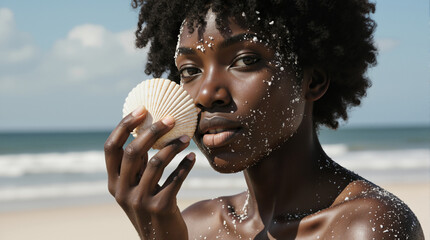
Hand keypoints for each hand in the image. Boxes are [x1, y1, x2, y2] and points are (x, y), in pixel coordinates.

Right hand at [104, 106, 194, 238]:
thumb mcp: (135, 188)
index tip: (141, 109)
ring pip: (157, 162)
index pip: (110, 148)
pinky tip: (192, 158)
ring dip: (174, 146)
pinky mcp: (161, 207)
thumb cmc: (149, 207)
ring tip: (186, 138)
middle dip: (153, 130)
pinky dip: (185, 165)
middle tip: (171, 118)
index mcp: (113, 183)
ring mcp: (140, 201)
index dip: (124, 126)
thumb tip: (146, 130)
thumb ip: (136, 165)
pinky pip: (176, 178)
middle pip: (134, 151)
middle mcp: (122, 192)